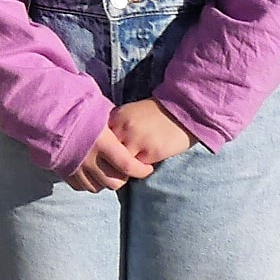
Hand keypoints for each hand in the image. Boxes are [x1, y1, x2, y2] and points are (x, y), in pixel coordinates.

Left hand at [61, 98, 192, 193]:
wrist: (181, 110)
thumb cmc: (155, 114)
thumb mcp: (130, 114)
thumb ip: (115, 128)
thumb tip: (101, 149)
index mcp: (115, 117)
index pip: (98, 141)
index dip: (101, 150)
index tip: (105, 152)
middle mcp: (122, 129)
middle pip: (105, 155)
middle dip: (108, 162)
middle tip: (114, 164)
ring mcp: (136, 141)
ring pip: (119, 165)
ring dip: (123, 168)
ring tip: (131, 164)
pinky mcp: (150, 153)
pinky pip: (137, 169)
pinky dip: (139, 169)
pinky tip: (146, 162)